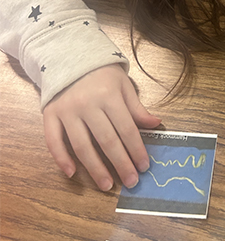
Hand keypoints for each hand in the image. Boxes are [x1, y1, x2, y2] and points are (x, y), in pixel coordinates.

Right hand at [43, 64, 160, 190]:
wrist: (70, 56)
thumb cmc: (101, 73)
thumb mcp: (123, 85)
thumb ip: (137, 108)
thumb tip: (156, 124)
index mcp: (109, 95)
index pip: (126, 128)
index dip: (136, 149)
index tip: (144, 166)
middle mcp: (87, 104)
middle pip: (106, 140)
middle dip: (121, 163)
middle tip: (130, 182)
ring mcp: (67, 110)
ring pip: (81, 145)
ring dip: (95, 168)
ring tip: (107, 185)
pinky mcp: (50, 114)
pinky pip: (53, 140)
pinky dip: (61, 158)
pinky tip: (72, 173)